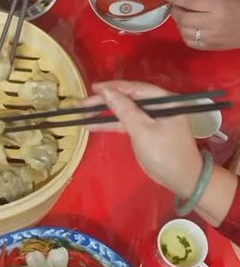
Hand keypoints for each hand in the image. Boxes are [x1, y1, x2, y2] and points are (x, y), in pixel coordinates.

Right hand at [84, 80, 202, 198]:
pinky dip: (112, 124)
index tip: (94, 88)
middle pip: (129, 98)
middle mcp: (159, 106)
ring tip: (84, 112)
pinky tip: (93, 125)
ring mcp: (152, 119)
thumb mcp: (143, 131)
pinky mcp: (146, 131)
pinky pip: (126, 123)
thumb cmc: (166, 153)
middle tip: (84, 103)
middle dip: (106, 100)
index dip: (113, 87)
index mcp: (165, 101)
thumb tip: (107, 91)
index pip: (136, 88)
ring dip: (106, 112)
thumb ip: (124, 110)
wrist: (182, 180)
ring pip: (125, 111)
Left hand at [162, 0, 239, 49]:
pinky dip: (184, 34)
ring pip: (184, 31)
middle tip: (176, 6)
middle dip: (175, 11)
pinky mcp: (211, 47)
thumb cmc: (239, 5)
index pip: (190, 1)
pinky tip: (189, 27)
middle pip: (184, 18)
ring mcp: (211, 37)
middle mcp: (213, 23)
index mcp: (218, 6)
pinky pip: (190, 42)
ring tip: (183, 16)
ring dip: (179, 23)